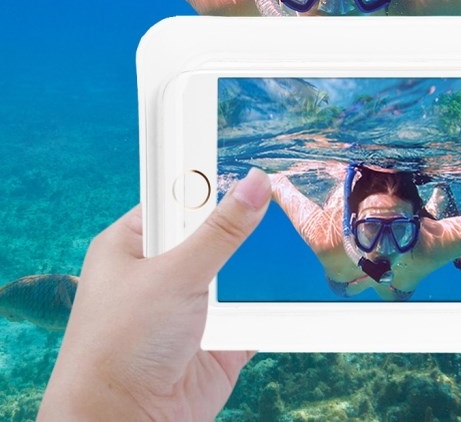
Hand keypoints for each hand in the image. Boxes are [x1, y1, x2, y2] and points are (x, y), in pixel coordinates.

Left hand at [38, 168, 270, 421]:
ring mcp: (191, 304)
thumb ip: (221, 230)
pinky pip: (253, 308)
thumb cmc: (117, 350)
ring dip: (257, 265)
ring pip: (236, 269)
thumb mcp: (174, 274)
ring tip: (291, 235)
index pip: (176, 196)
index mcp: (133, 243)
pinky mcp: (218, 335)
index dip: (209, 180)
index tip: (246, 162)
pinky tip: (290, 282)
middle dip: (242, 224)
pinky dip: (269, 302)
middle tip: (279, 196)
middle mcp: (161, 270)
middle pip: (212, 231)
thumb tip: (256, 184)